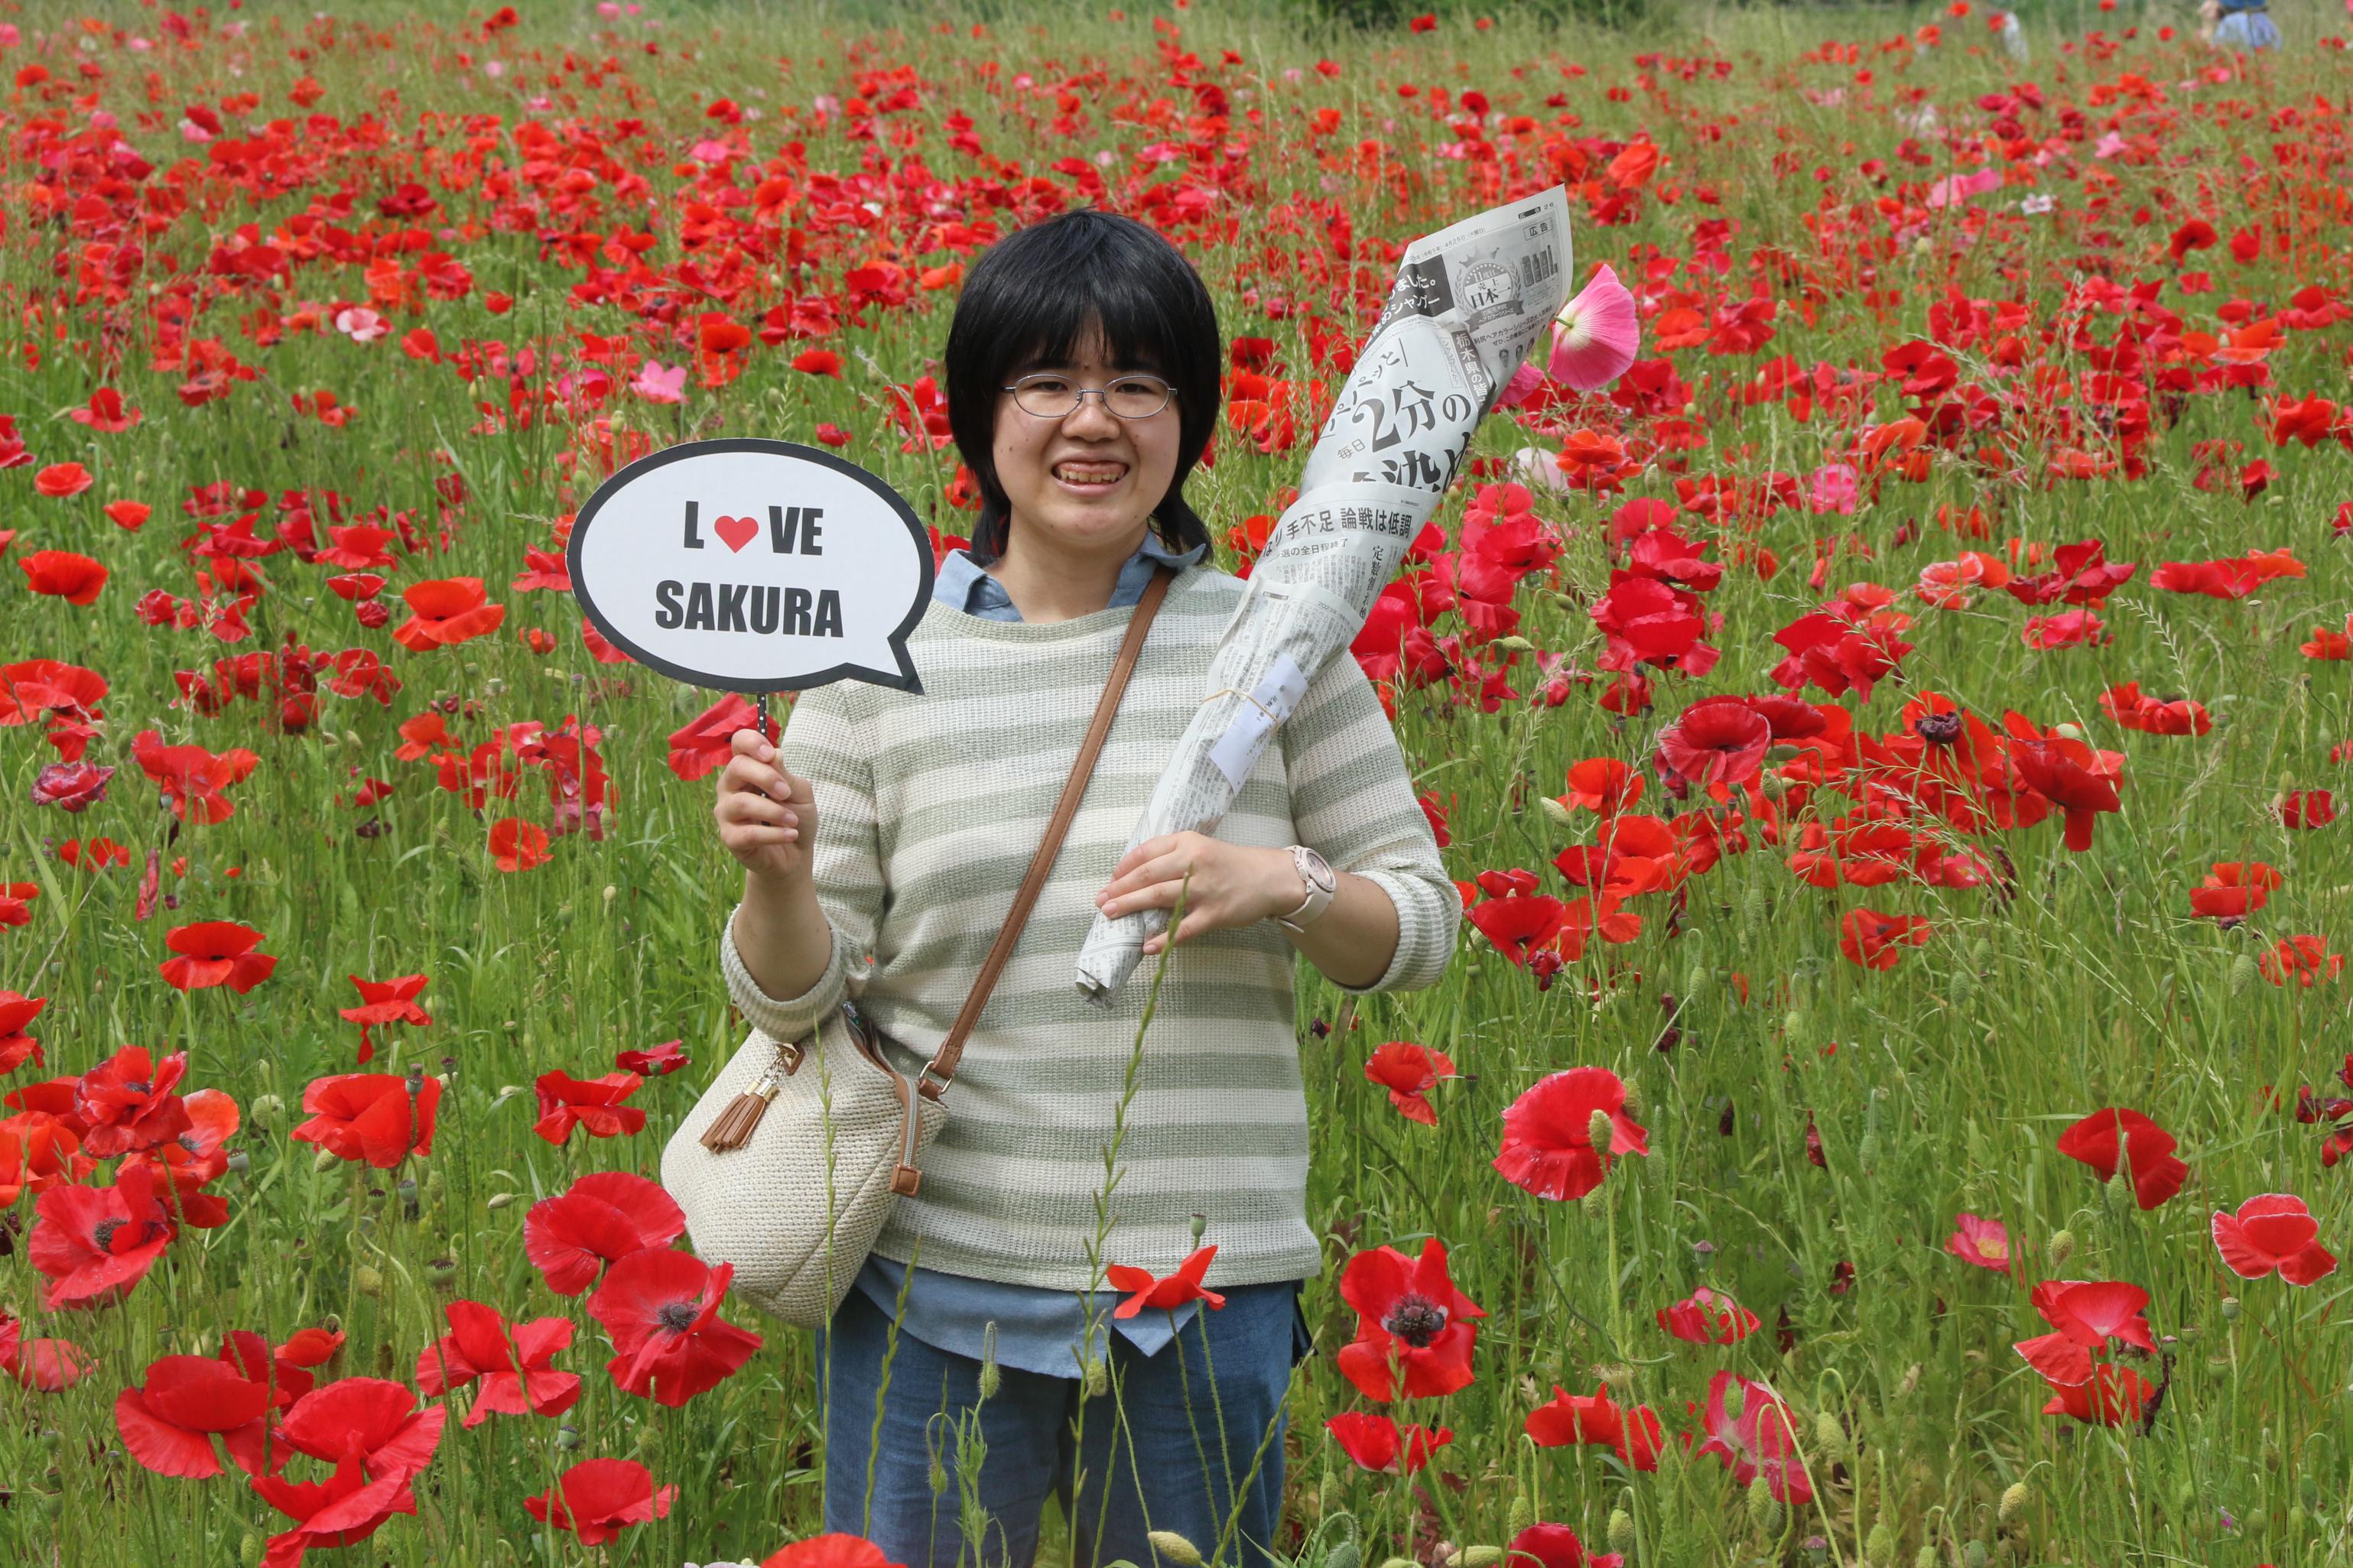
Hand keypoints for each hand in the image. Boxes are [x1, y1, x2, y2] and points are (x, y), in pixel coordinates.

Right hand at [714, 728, 817, 886]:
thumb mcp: (799, 792)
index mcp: (747, 769)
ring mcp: (726, 812)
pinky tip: (791, 834)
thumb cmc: (795, 816)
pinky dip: (774, 835)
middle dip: (766, 777)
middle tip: (786, 793)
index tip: (769, 755)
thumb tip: (774, 754)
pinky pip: (748, 833)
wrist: (796, 854)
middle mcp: (731, 786)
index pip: (739, 744)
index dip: (751, 743)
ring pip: (741, 803)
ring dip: (773, 811)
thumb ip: (785, 775)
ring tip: (793, 820)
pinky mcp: (729, 838)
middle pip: (737, 767)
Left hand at [1095, 833, 1304, 955]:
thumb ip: (1171, 855)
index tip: (1111, 880)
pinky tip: (1148, 946)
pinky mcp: (1215, 913)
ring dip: (1131, 905)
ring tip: (1111, 914)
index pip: (1146, 852)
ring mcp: (1204, 889)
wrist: (1269, 877)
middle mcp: (1194, 862)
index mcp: (1188, 842)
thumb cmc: (1230, 864)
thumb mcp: (1201, 847)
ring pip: (1159, 897)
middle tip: (1101, 900)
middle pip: (1147, 874)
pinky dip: (1165, 937)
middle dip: (1120, 888)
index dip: (1123, 867)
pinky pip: (1185, 928)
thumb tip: (1134, 874)